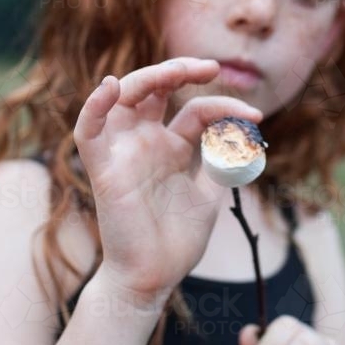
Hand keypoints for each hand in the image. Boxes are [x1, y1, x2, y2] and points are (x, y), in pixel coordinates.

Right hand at [73, 57, 261, 299]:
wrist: (153, 278)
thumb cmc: (177, 240)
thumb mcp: (210, 194)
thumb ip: (220, 161)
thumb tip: (240, 132)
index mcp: (173, 146)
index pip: (196, 109)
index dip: (226, 107)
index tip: (257, 119)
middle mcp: (147, 142)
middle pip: (156, 89)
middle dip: (182, 70)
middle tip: (212, 66)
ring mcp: (125, 152)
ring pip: (123, 97)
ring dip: (148, 77)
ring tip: (180, 70)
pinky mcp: (103, 170)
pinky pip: (88, 132)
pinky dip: (93, 107)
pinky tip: (109, 87)